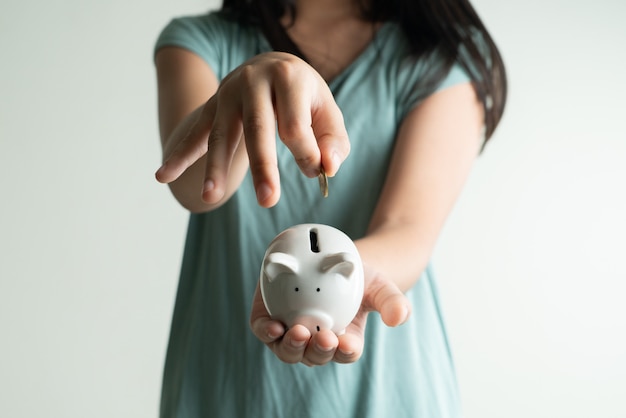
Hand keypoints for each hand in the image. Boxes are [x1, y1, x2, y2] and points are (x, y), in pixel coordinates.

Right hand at [155, 52, 350, 207]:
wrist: (271, 65)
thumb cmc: (303, 97)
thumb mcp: (326, 110)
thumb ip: (332, 141)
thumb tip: (327, 168)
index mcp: (287, 77)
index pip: (294, 126)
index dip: (305, 155)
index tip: (315, 172)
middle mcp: (252, 81)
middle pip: (257, 128)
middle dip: (262, 167)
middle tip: (268, 200)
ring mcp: (226, 93)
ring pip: (221, 134)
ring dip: (216, 167)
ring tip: (210, 196)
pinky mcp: (211, 107)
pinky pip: (194, 133)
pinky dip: (179, 155)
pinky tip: (163, 175)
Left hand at [249, 267, 410, 365]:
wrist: (330, 259)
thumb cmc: (358, 279)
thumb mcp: (379, 285)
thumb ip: (392, 301)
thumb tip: (399, 318)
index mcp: (344, 341)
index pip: (345, 353)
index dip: (345, 351)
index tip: (347, 342)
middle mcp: (316, 342)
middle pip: (315, 356)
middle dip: (318, 350)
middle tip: (324, 336)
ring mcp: (292, 332)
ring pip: (289, 350)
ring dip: (293, 346)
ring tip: (299, 332)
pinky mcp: (270, 318)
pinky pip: (265, 330)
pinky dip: (267, 331)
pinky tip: (273, 325)